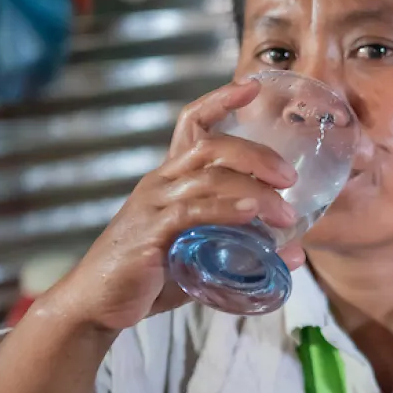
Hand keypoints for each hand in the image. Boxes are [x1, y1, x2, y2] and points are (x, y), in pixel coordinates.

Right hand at [42, 78, 302, 332]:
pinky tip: (250, 215)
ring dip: (253, 190)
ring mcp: (153, 206)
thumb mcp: (201, 256)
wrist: (95, 306)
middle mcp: (160, 183)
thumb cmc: (148, 277)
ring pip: (208, 177)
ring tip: (284, 213)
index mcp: (170, 179)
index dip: (221, 100)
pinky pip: (191, 212)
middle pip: (211, 145)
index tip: (253, 86)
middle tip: (290, 178)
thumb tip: (297, 253)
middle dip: (257, 154)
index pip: (191, 123)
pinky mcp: (150, 234)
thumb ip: (245, 250)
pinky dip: (225, 209)